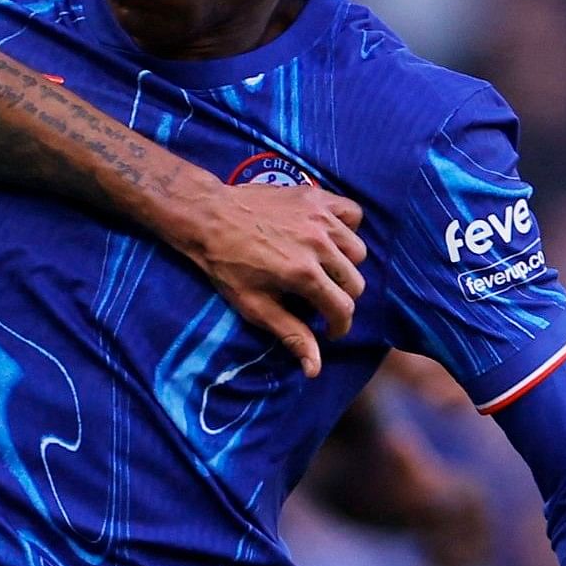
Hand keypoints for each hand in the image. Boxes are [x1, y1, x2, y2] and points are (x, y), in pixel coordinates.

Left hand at [157, 181, 365, 376]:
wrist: (208, 217)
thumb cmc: (226, 265)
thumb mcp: (254, 306)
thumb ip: (290, 334)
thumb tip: (315, 369)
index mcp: (303, 274)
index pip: (343, 308)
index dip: (338, 326)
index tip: (328, 330)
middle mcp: (318, 244)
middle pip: (354, 282)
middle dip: (341, 299)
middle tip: (321, 300)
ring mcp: (320, 218)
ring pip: (357, 251)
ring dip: (345, 266)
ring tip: (324, 270)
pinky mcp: (317, 196)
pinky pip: (352, 214)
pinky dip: (348, 228)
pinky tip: (330, 238)